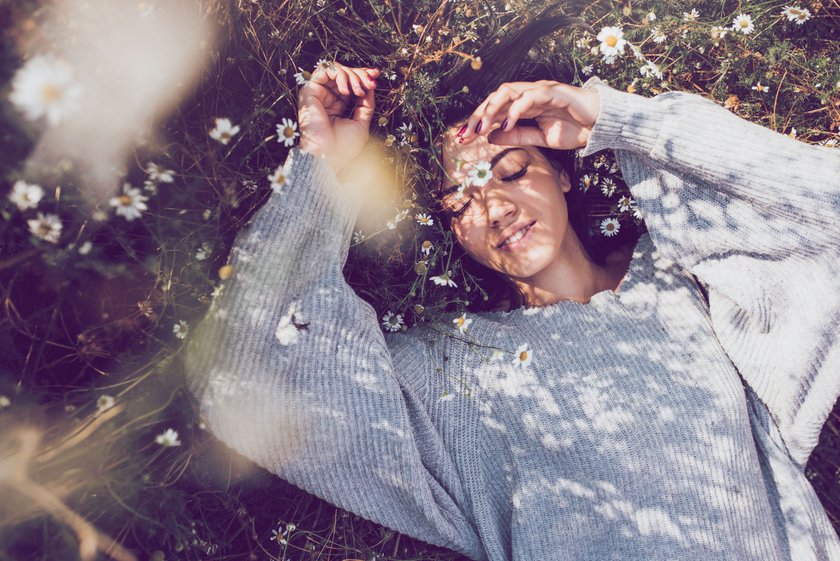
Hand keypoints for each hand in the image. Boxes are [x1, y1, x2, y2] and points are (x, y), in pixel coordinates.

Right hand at [297, 62, 379, 172]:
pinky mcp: (309, 91)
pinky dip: (339, 75)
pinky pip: (324, 71)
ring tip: (358, 91)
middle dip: (360, 75)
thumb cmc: (343, 146)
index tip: (377, 75)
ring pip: (335, 70)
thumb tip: (371, 85)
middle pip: (344, 73)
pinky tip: (346, 90)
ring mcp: (318, 93)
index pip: (350, 83)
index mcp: (338, 105)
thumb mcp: (362, 123)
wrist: (328, 156)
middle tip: (370, 83)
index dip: (363, 76)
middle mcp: (327, 97)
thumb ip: (366, 104)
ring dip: (351, 75)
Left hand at [456, 80, 600, 150]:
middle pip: (497, 96)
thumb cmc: (573, 129)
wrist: (600, 128)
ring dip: (492, 109)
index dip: (478, 120)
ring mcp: (542, 90)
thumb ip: (516, 135)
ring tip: (482, 128)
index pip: (496, 107)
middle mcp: (530, 93)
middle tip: (466, 133)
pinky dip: (516, 109)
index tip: (464, 137)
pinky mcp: (554, 92)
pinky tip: (507, 123)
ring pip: (509, 91)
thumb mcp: (539, 138)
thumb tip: (490, 136)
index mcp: (526, 103)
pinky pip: (530, 97)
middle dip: (479, 114)